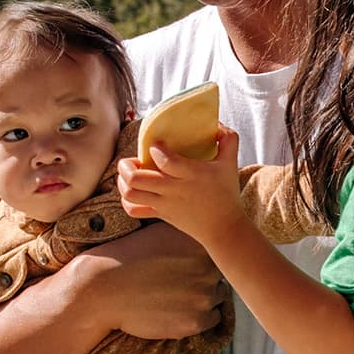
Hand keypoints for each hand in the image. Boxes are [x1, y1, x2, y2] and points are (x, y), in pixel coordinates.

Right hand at [83, 223, 225, 339]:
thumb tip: (206, 230)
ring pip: (217, 296)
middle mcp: (207, 268)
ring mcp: (204, 296)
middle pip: (219, 274)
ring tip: (180, 296)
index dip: (202, 258)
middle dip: (204, 278)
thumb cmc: (128, 258)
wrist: (104, 289)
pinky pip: (213, 318)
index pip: (217, 251)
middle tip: (182, 281)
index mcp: (200, 244)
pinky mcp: (196, 321)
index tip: (188, 264)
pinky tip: (181, 309)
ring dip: (204, 297)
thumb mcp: (160, 233)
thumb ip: (186, 233)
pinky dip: (200, 315)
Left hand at [118, 126, 243, 251]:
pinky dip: (127, 200)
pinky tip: (133, 191)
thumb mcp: (230, 163)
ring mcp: (164, 204)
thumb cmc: (226, 194)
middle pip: (136, 179)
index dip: (155, 149)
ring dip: (123, 181)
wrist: (223, 228)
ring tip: (129, 174)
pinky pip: (133, 211)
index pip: (164, 160)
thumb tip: (217, 125)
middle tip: (132, 160)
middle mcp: (173, 189)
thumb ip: (228, 139)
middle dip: (127, 166)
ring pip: (130, 194)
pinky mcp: (160, 215)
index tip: (156, 144)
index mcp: (191, 174)